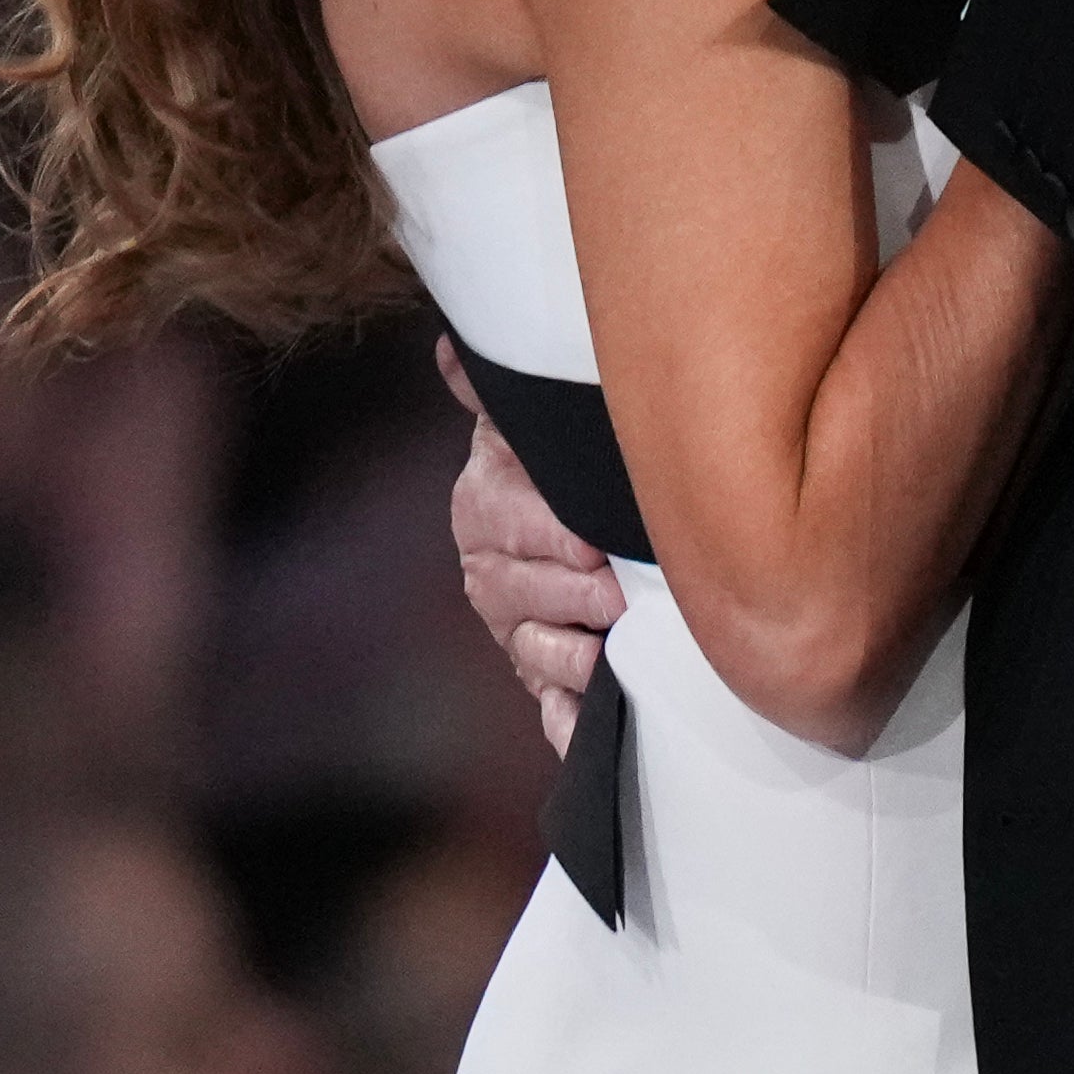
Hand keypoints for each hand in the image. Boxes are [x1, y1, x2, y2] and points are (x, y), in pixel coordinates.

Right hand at [437, 341, 619, 748]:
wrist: (560, 519)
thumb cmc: (554, 466)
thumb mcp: (526, 423)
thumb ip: (494, 392)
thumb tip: (451, 352)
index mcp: (483, 509)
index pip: (512, 526)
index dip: (553, 538)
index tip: (592, 544)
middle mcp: (490, 574)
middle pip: (526, 595)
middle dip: (577, 597)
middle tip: (622, 595)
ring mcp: (515, 631)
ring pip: (537, 653)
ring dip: (571, 658)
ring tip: (608, 650)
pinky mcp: (543, 678)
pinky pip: (550, 709)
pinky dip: (566, 721)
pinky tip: (584, 721)